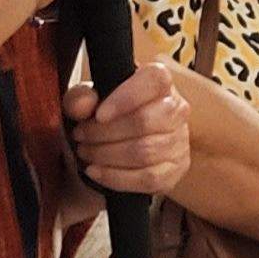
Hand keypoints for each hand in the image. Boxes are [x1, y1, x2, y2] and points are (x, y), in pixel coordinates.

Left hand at [61, 58, 190, 197]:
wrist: (112, 148)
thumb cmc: (103, 118)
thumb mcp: (84, 102)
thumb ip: (79, 98)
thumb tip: (84, 105)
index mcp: (159, 83)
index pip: (155, 80)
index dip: (126, 97)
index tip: (99, 115)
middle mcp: (176, 109)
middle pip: (146, 121)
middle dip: (104, 132)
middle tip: (80, 136)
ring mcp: (179, 141)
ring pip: (145, 151)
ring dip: (106, 155)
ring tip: (85, 152)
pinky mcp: (176, 169)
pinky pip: (149, 177)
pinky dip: (115, 177)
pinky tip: (95, 171)